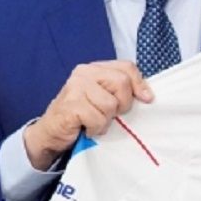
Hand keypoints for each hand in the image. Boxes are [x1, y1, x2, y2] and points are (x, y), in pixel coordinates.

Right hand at [23, 61, 151, 169]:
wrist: (52, 133)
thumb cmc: (82, 115)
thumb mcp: (104, 98)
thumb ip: (121, 90)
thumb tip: (148, 95)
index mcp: (95, 68)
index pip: (127, 67)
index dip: (139, 84)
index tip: (146, 99)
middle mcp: (84, 73)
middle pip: (121, 83)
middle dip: (122, 104)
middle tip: (111, 114)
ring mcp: (76, 87)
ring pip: (111, 104)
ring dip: (106, 120)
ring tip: (95, 121)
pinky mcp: (71, 105)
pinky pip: (98, 119)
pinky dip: (96, 128)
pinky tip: (87, 128)